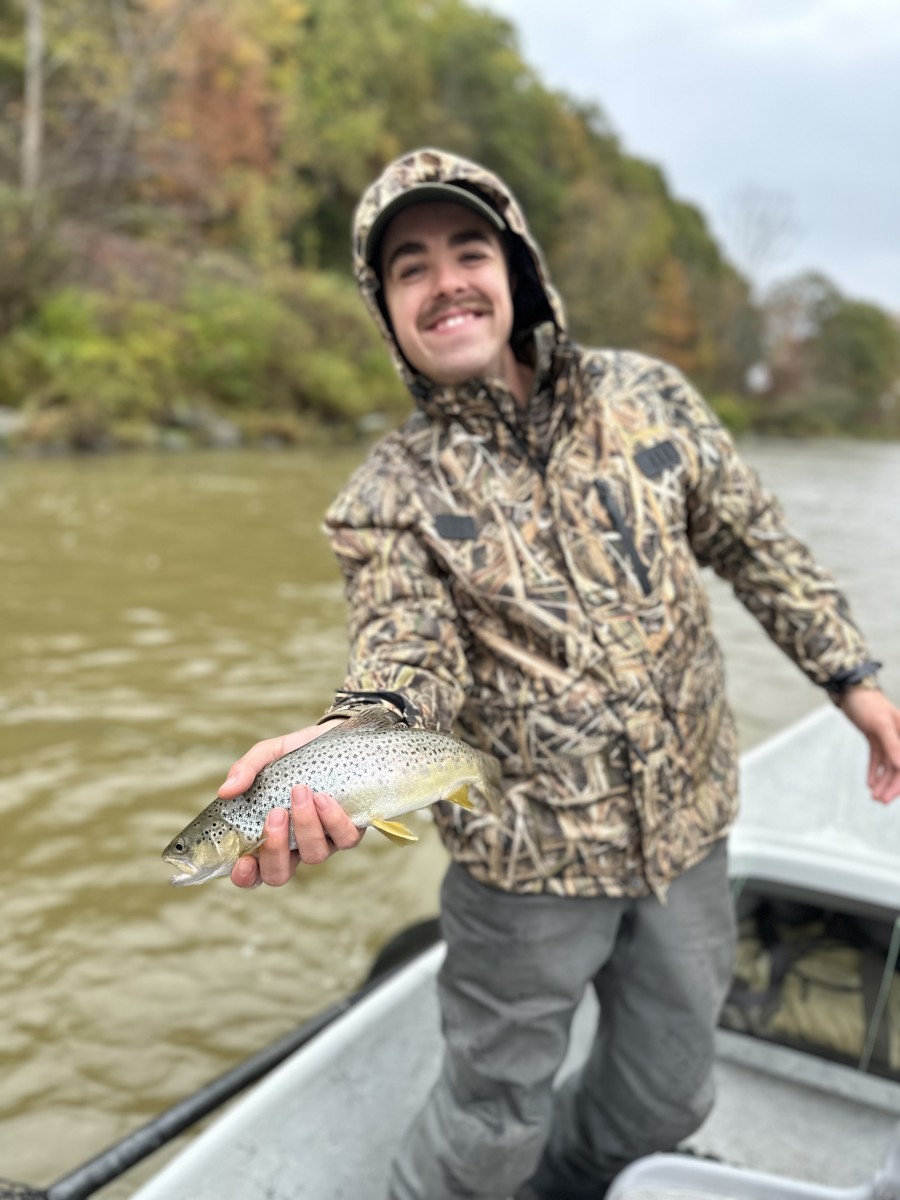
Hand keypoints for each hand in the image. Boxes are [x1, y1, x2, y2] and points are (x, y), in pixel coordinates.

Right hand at [219, 721, 364, 887]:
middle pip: (280, 874)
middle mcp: (295, 846)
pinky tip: (323, 797)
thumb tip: (225, 791)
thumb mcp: (268, 755)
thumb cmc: (297, 754)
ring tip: (300, 791)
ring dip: (305, 825)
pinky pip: (345, 840)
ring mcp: (324, 841)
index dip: (246, 876)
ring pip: (314, 855)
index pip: (254, 871)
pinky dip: (333, 820)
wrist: (339, 737)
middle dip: (275, 850)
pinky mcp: (350, 830)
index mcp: (269, 835)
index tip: (243, 862)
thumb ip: (245, 770)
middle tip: (276, 813)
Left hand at [838, 688, 899, 803]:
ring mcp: (888, 738)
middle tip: (880, 801)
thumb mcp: (880, 724)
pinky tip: (869, 783)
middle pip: (899, 767)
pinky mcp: (876, 737)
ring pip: (888, 765)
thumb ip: (893, 745)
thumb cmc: (867, 703)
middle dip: (891, 785)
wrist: (850, 690)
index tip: (891, 796)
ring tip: (873, 796)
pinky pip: (877, 758)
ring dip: (882, 780)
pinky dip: (874, 770)